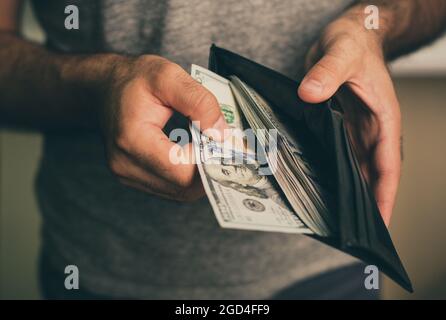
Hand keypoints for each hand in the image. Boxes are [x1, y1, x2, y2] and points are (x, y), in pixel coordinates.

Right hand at [101, 55, 228, 200]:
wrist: (105, 87)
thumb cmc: (134, 79)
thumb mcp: (169, 76)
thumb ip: (200, 102)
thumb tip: (223, 134)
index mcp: (132, 140)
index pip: (181, 171)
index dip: (209, 162)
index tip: (227, 144)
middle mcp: (126, 165)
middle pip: (183, 188)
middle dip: (210, 169)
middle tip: (225, 147)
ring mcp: (128, 176)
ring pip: (180, 192)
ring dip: (201, 175)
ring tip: (210, 147)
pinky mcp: (135, 178)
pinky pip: (172, 188)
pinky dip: (189, 175)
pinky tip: (194, 153)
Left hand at [298, 18, 400, 225]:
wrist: (347, 36)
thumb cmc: (353, 42)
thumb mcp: (342, 52)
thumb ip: (328, 71)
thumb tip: (310, 93)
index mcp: (383, 119)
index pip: (388, 165)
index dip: (385, 195)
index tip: (381, 225)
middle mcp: (370, 131)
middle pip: (370, 176)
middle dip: (364, 206)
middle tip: (350, 235)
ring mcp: (354, 132)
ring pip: (353, 171)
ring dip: (346, 195)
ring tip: (331, 222)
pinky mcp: (338, 128)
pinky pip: (336, 158)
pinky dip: (331, 176)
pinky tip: (317, 190)